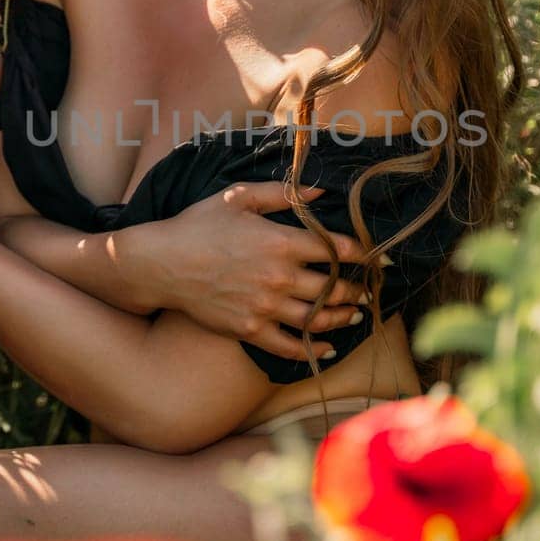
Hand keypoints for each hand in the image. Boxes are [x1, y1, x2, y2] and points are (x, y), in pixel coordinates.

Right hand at [151, 181, 379, 363]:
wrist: (160, 264)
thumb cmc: (198, 225)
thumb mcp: (239, 197)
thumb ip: (283, 194)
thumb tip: (320, 191)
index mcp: (280, 241)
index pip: (336, 250)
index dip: (363, 254)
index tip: (379, 259)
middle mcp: (279, 276)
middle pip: (333, 288)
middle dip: (356, 290)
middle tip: (368, 291)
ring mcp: (265, 306)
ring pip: (317, 318)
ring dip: (342, 318)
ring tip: (355, 315)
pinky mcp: (249, 328)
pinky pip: (289, 345)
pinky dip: (312, 349)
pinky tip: (326, 348)